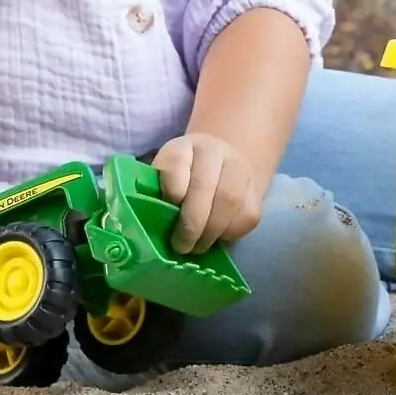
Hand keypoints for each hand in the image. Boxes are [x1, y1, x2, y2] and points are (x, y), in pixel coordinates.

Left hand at [152, 132, 261, 253]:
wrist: (219, 167)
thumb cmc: (181, 182)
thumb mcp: (162, 179)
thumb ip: (152, 197)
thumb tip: (139, 230)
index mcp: (184, 147)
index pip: (177, 163)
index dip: (172, 189)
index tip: (167, 212)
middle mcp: (214, 151)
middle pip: (205, 186)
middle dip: (191, 223)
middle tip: (181, 246)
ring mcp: (239, 168)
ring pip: (230, 201)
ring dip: (211, 232)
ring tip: (198, 248)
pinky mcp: (255, 190)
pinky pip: (247, 216)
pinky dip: (230, 233)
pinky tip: (218, 238)